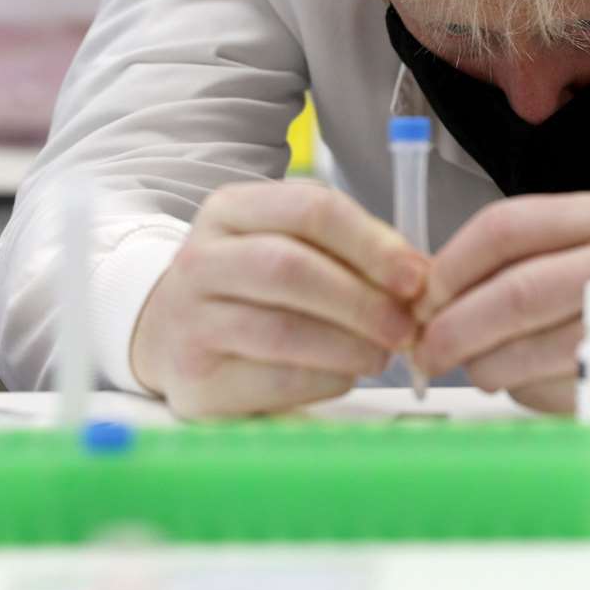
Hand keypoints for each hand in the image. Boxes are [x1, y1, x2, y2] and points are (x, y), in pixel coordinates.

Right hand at [131, 182, 425, 417]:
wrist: (169, 334)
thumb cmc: (251, 288)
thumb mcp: (290, 246)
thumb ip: (351, 252)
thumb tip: (420, 276)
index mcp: (231, 210)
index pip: (309, 208)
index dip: (371, 242)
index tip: (415, 275)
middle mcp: (200, 259)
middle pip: (290, 268)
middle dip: (361, 299)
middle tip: (406, 325)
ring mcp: (189, 321)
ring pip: (282, 329)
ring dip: (350, 345)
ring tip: (381, 353)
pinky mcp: (195, 380)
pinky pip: (277, 380)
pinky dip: (327, 378)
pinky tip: (344, 373)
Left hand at [411, 193, 589, 425]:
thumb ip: (527, 257)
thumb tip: (432, 298)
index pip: (504, 229)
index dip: (449, 266)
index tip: (419, 297)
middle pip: (514, 292)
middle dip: (454, 327)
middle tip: (426, 351)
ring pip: (532, 348)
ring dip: (485, 368)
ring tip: (477, 370)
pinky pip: (564, 389)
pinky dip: (529, 394)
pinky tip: (532, 385)